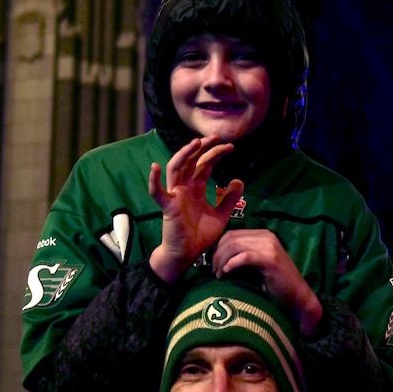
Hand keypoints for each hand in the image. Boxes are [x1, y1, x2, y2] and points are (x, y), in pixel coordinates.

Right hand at [148, 136, 244, 283]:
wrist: (187, 254)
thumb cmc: (200, 235)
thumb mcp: (221, 215)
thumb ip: (230, 199)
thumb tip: (239, 180)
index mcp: (196, 188)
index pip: (204, 164)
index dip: (215, 154)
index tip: (230, 147)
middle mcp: (184, 188)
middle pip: (190, 161)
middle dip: (202, 148)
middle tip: (216, 137)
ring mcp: (174, 195)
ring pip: (175, 169)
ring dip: (183, 154)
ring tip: (196, 143)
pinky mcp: (167, 206)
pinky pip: (157, 192)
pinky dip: (154, 180)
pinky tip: (155, 167)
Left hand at [212, 229, 322, 334]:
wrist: (297, 296)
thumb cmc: (274, 284)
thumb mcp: (256, 265)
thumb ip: (241, 256)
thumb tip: (215, 257)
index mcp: (262, 235)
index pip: (231, 234)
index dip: (217, 248)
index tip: (211, 263)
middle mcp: (266, 236)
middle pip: (230, 238)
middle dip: (217, 255)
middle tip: (213, 272)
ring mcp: (269, 246)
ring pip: (235, 246)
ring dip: (222, 261)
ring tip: (218, 275)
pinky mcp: (271, 259)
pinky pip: (245, 257)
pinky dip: (232, 264)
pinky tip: (226, 273)